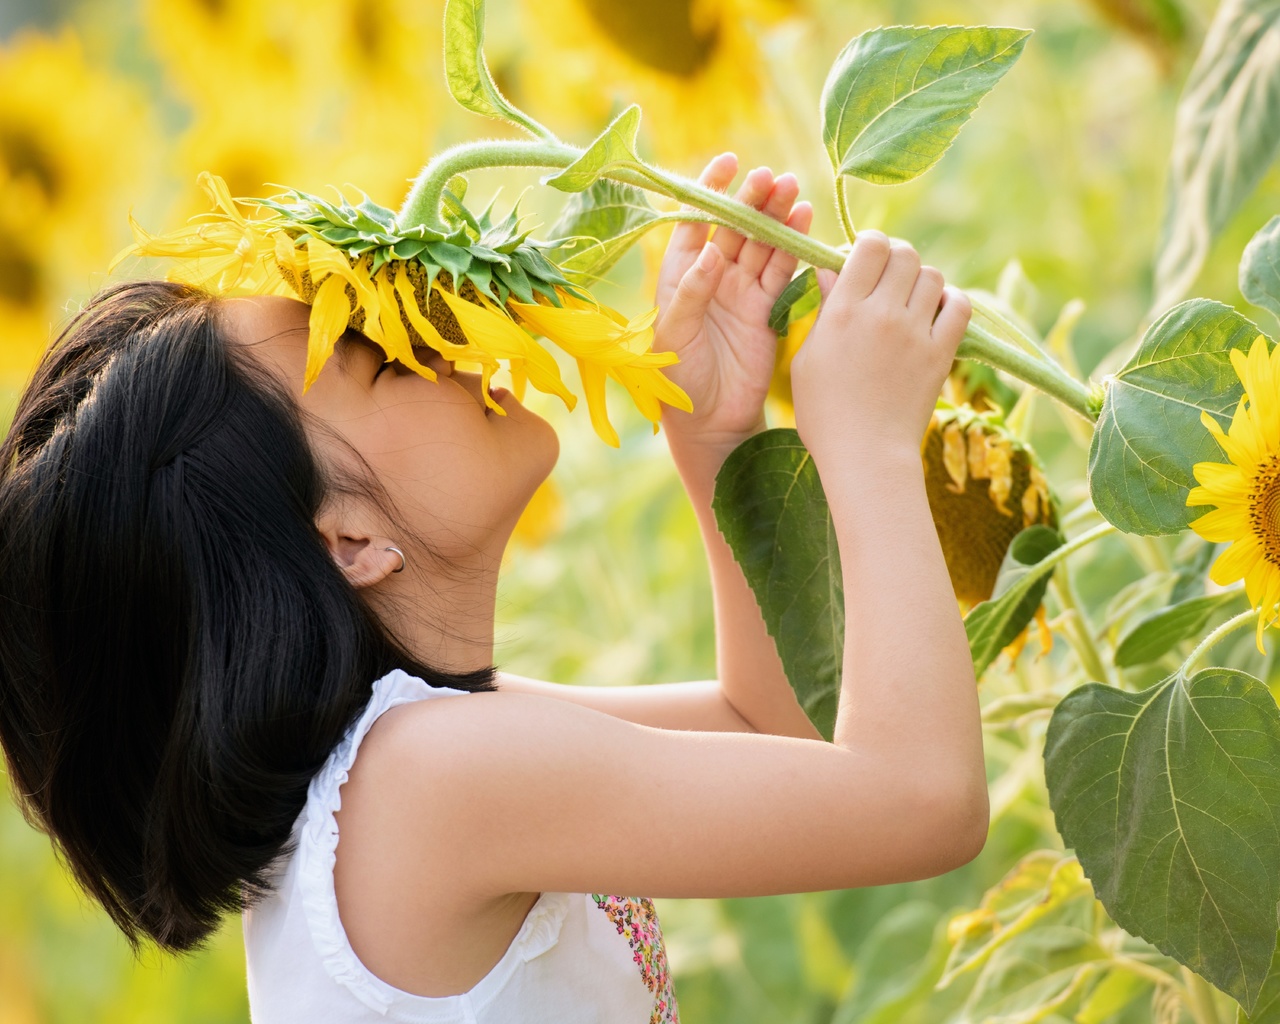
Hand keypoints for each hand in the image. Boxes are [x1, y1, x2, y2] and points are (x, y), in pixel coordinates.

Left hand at [654, 153, 813, 451]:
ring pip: (761, 244)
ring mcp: (740, 291)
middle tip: (772, 178)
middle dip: (753, 201)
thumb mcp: (674, 334)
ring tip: (794, 192)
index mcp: (679, 275)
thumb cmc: (678, 378)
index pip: (694, 222)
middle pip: (734, 227)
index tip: (729, 163)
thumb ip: (692, 291)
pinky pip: (781, 271)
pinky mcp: (766, 309)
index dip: (710, 191)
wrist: (709, 420)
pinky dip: (793, 248)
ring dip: (777, 218)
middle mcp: (711, 276)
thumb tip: (711, 251)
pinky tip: (805, 222)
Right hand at [791, 230, 970, 467]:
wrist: (866, 456)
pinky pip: (960, 306)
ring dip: (921, 281)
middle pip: (905, 254)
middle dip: (896, 259)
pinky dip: (951, 302)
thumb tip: (832, 271)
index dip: (868, 245)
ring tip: (910, 302)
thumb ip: (824, 311)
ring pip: (932, 276)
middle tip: (888, 281)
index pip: (869, 246)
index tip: (863, 262)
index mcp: (843, 312)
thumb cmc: (824, 414)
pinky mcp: (942, 353)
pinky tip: (935, 315)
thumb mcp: (807, 360)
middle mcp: (882, 314)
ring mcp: (916, 333)